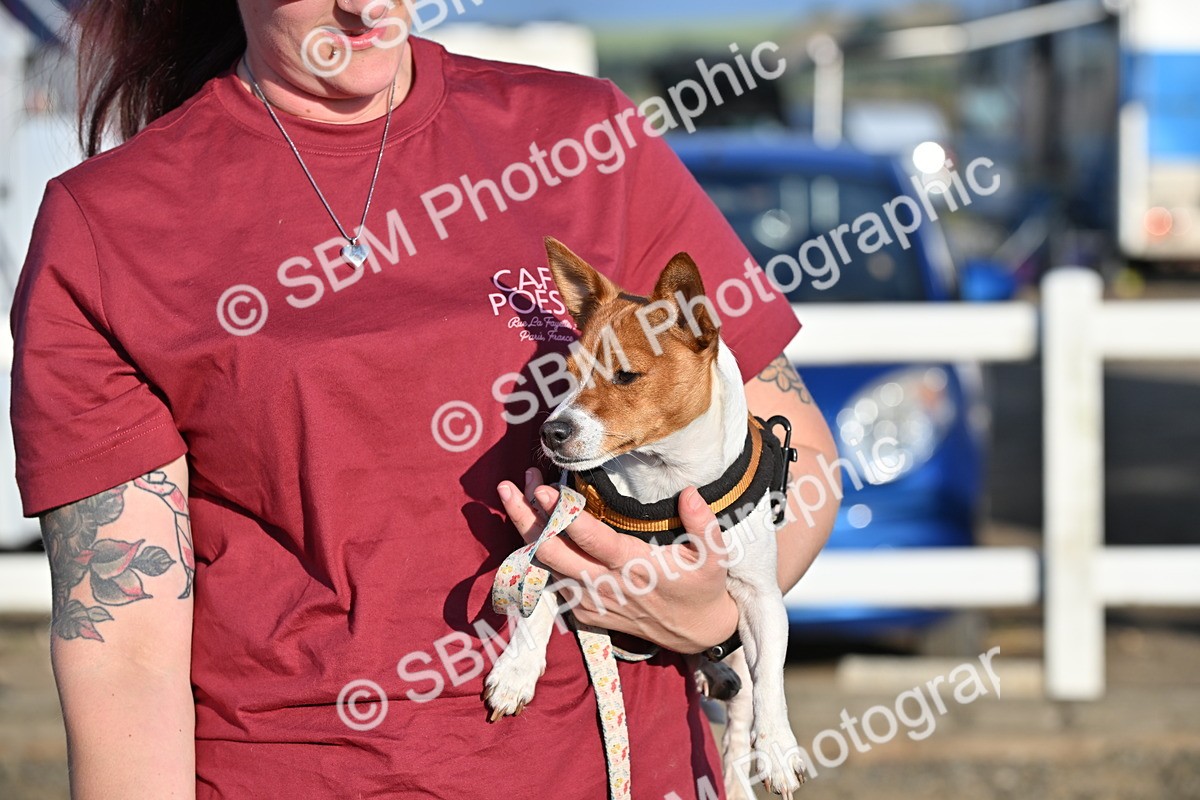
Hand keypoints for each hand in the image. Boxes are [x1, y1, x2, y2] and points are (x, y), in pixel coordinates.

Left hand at [497, 469, 738, 653]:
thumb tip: (689, 492)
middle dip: (526, 518)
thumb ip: (703, 524)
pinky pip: (553, 582)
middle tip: (510, 487)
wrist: (696, 633)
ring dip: (527, 532)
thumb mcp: (714, 556)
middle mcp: (605, 585)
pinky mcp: (586, 612)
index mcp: (634, 567)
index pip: (591, 541)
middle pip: (551, 552)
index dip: (564, 516)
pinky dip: (538, 555)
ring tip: (515, 496)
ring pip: (546, 567)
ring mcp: (591, 601)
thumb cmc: (703, 587)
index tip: (543, 489)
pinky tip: (531, 526)